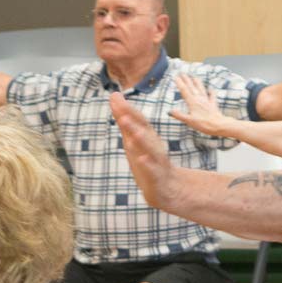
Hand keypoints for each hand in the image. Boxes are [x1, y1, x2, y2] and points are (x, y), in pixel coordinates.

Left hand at [110, 92, 178, 207]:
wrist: (167, 188)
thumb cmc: (149, 159)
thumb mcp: (134, 137)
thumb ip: (124, 117)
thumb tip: (114, 95)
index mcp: (147, 136)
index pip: (137, 119)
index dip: (127, 108)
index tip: (114, 96)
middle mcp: (152, 145)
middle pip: (143, 131)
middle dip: (132, 120)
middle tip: (121, 108)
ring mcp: (156, 161)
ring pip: (149, 149)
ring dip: (141, 140)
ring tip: (132, 133)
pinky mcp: (156, 178)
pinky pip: (152, 171)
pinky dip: (147, 164)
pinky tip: (141, 159)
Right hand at [170, 74, 231, 136]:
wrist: (218, 125)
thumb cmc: (204, 124)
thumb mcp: (189, 121)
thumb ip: (179, 115)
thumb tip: (170, 111)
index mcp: (193, 102)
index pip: (184, 91)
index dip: (179, 83)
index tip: (176, 76)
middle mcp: (199, 99)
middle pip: (192, 87)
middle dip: (186, 80)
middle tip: (182, 73)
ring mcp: (207, 101)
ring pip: (201, 89)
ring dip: (197, 82)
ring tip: (194, 76)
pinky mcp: (213, 104)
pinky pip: (212, 96)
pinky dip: (211, 91)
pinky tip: (211, 88)